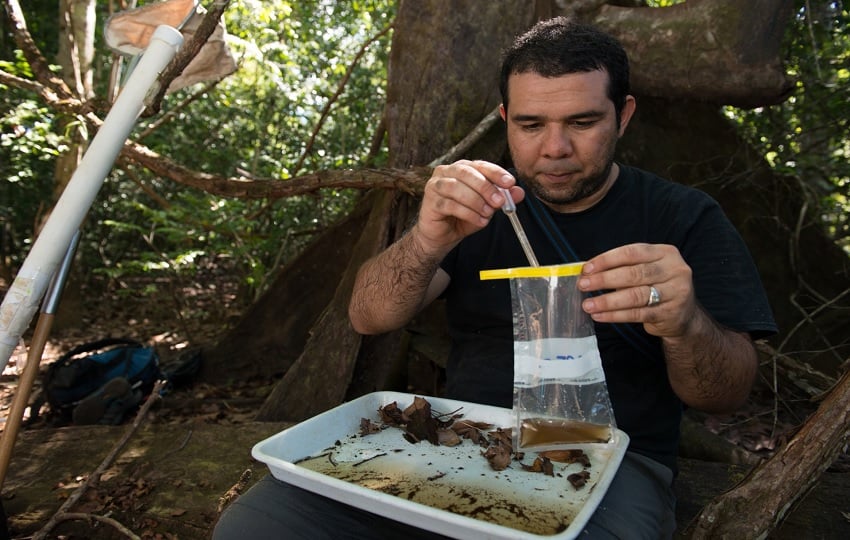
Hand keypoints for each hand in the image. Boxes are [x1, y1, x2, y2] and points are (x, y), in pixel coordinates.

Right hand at [414, 160, 523, 254]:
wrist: (442, 236)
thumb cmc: (462, 217)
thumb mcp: (487, 207)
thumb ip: (502, 197)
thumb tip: (519, 192)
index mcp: (461, 168)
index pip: (480, 165)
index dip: (495, 172)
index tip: (510, 183)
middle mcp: (446, 172)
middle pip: (466, 173)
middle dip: (486, 187)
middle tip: (500, 201)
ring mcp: (435, 186)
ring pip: (456, 188)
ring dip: (476, 201)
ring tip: (488, 214)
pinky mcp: (430, 202)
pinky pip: (450, 204)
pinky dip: (468, 213)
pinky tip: (479, 221)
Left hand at [577, 243, 697, 337]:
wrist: (684, 315)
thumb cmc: (657, 286)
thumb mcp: (648, 269)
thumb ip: (625, 267)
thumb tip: (589, 272)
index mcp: (666, 253)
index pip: (632, 252)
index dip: (607, 260)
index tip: (586, 268)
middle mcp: (674, 270)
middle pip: (633, 274)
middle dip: (604, 279)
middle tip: (583, 285)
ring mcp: (675, 292)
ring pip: (635, 295)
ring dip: (607, 301)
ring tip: (588, 304)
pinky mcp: (670, 313)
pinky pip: (637, 314)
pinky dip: (615, 315)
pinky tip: (600, 316)